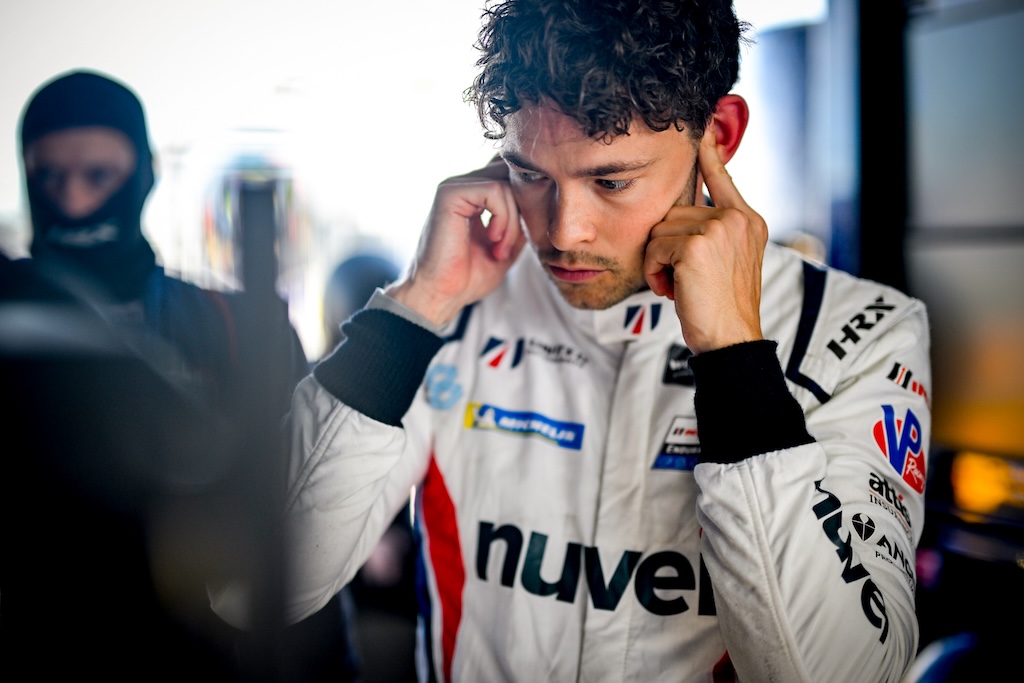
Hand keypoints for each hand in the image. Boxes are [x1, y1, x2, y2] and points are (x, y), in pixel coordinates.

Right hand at [386, 156, 525, 325]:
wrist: (441, 295)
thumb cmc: (468, 277)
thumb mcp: (508, 245)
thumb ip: (522, 221)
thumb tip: (545, 202)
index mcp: (475, 196)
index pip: (512, 178)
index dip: (528, 203)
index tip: (524, 238)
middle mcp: (465, 185)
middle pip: (513, 175)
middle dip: (524, 211)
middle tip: (513, 244)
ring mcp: (456, 187)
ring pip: (507, 185)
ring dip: (514, 222)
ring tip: (501, 249)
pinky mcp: (450, 193)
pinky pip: (494, 191)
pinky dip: (503, 218)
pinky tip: (494, 240)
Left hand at [643, 128, 767, 353]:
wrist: (730, 340)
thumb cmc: (721, 308)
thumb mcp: (726, 262)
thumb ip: (712, 232)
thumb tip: (678, 214)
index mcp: (747, 221)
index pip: (722, 177)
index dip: (708, 154)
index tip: (703, 127)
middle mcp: (736, 220)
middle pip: (674, 212)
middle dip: (668, 247)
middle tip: (683, 279)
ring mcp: (718, 230)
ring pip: (660, 230)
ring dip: (659, 262)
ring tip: (680, 286)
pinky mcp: (696, 246)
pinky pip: (654, 248)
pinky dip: (654, 273)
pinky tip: (672, 290)